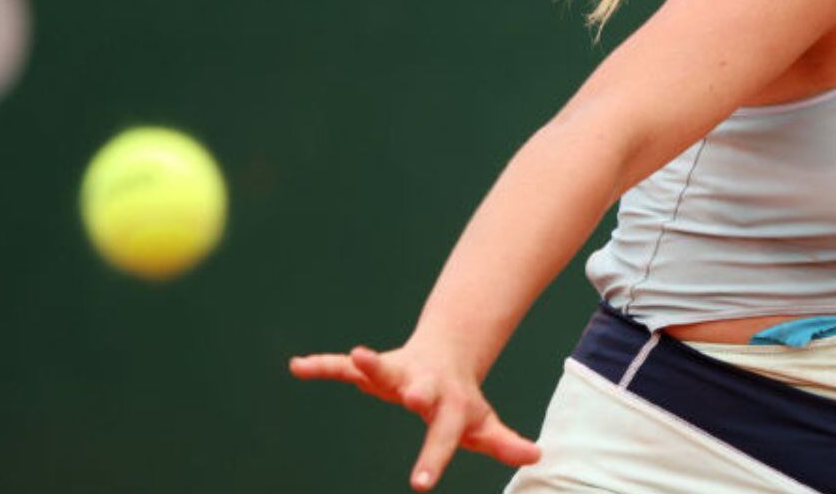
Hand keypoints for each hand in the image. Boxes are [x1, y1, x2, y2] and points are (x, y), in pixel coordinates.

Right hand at [290, 341, 540, 489]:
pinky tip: (298, 366)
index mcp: (449, 406)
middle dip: (416, 393)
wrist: (448, 354)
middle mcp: (424, 386)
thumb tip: (537, 455)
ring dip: (369, 363)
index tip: (419, 486)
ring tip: (356, 356)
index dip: (433, 459)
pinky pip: (345, 367)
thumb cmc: (463, 402)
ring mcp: (398, 373)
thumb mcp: (484, 424)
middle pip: (420, 390)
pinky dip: (324, 366)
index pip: (443, 436)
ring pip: (383, 367)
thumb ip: (504, 442)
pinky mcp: (374, 368)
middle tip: (411, 396)